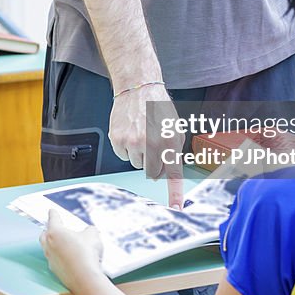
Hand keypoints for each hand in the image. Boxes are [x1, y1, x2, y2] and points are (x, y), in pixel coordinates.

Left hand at [39, 209, 103, 294]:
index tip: (52, 211)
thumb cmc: (86, 253)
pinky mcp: (55, 271)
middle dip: (48, 230)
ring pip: (47, 248)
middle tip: (54, 227)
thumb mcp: (93, 235)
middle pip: (44, 234)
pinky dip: (58, 257)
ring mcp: (50, 259)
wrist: (85, 277)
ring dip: (52, 244)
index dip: (53, 213)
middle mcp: (49, 245)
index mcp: (55, 232)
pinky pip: (54, 260)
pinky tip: (68, 258)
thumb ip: (89, 230)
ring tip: (61, 243)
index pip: (53, 219)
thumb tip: (89, 231)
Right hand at [109, 84, 183, 207]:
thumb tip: (172, 169)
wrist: (137, 88)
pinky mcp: (118, 141)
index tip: (176, 206)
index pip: (172, 172)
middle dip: (155, 165)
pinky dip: (127, 148)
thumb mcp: (175, 127)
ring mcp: (132, 143)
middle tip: (154, 149)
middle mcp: (150, 144)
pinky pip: (123, 156)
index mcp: (168, 141)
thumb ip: (174, 149)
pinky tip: (131, 132)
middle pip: (153, 172)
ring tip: (142, 134)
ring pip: (137, 164)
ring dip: (140, 154)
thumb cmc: (157, 106)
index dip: (175, 192)